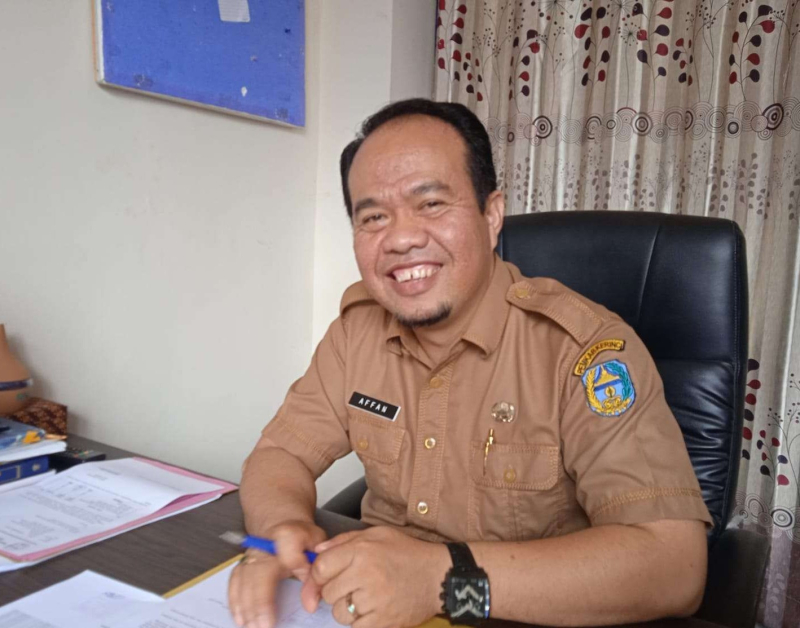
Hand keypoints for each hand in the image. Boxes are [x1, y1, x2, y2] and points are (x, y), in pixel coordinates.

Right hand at [228, 521, 326, 627]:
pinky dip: (235, 601)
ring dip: (246, 605)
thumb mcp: (318, 547)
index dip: (296, 564)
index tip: (303, 587)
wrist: (285, 525)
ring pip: (244, 578)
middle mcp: (266, 544)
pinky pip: (235, 581)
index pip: (290, 549)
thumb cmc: (304, 539)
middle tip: (264, 625)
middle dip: (261, 601)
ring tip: (251, 626)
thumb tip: (309, 603)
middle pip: (260, 570)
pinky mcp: (243, 563)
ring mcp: (252, 553)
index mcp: (289, 535)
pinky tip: (239, 617)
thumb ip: (315, 573)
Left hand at [309, 527, 449, 627]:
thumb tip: (317, 550)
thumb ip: (343, 540)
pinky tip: (372, 610)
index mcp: (361, 551)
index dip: (317, 575)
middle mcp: (364, 574)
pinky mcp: (383, 621)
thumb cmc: (406, 552)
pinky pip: (355, 627)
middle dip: (334, 591)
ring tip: (364, 598)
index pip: (320, 568)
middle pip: (327, 592)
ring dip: (346, 608)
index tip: (324, 578)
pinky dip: (360, 622)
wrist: (438, 575)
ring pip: (338, 613)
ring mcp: (374, 600)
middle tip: (351, 586)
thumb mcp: (377, 534)